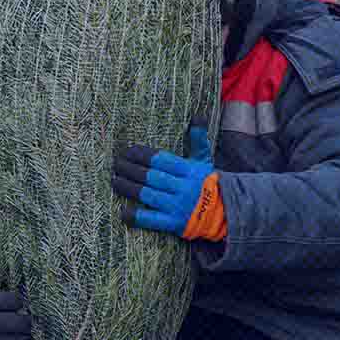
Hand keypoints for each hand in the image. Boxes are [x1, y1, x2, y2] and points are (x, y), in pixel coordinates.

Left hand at [111, 122, 226, 240]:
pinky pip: (153, 220)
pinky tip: (124, 212)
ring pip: (148, 195)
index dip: (142, 155)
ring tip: (114, 180)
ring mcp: (177, 206)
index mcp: (188, 170)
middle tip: (115, 163)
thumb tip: (198, 116)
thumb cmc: (209, 183)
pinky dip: (138, 216)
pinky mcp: (174, 223)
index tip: (127, 151)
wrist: (225, 212)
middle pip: (151, 176)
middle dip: (131, 169)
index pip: (161, 160)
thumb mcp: (205, 160)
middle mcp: (182, 187)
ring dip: (129, 188)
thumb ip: (198, 139)